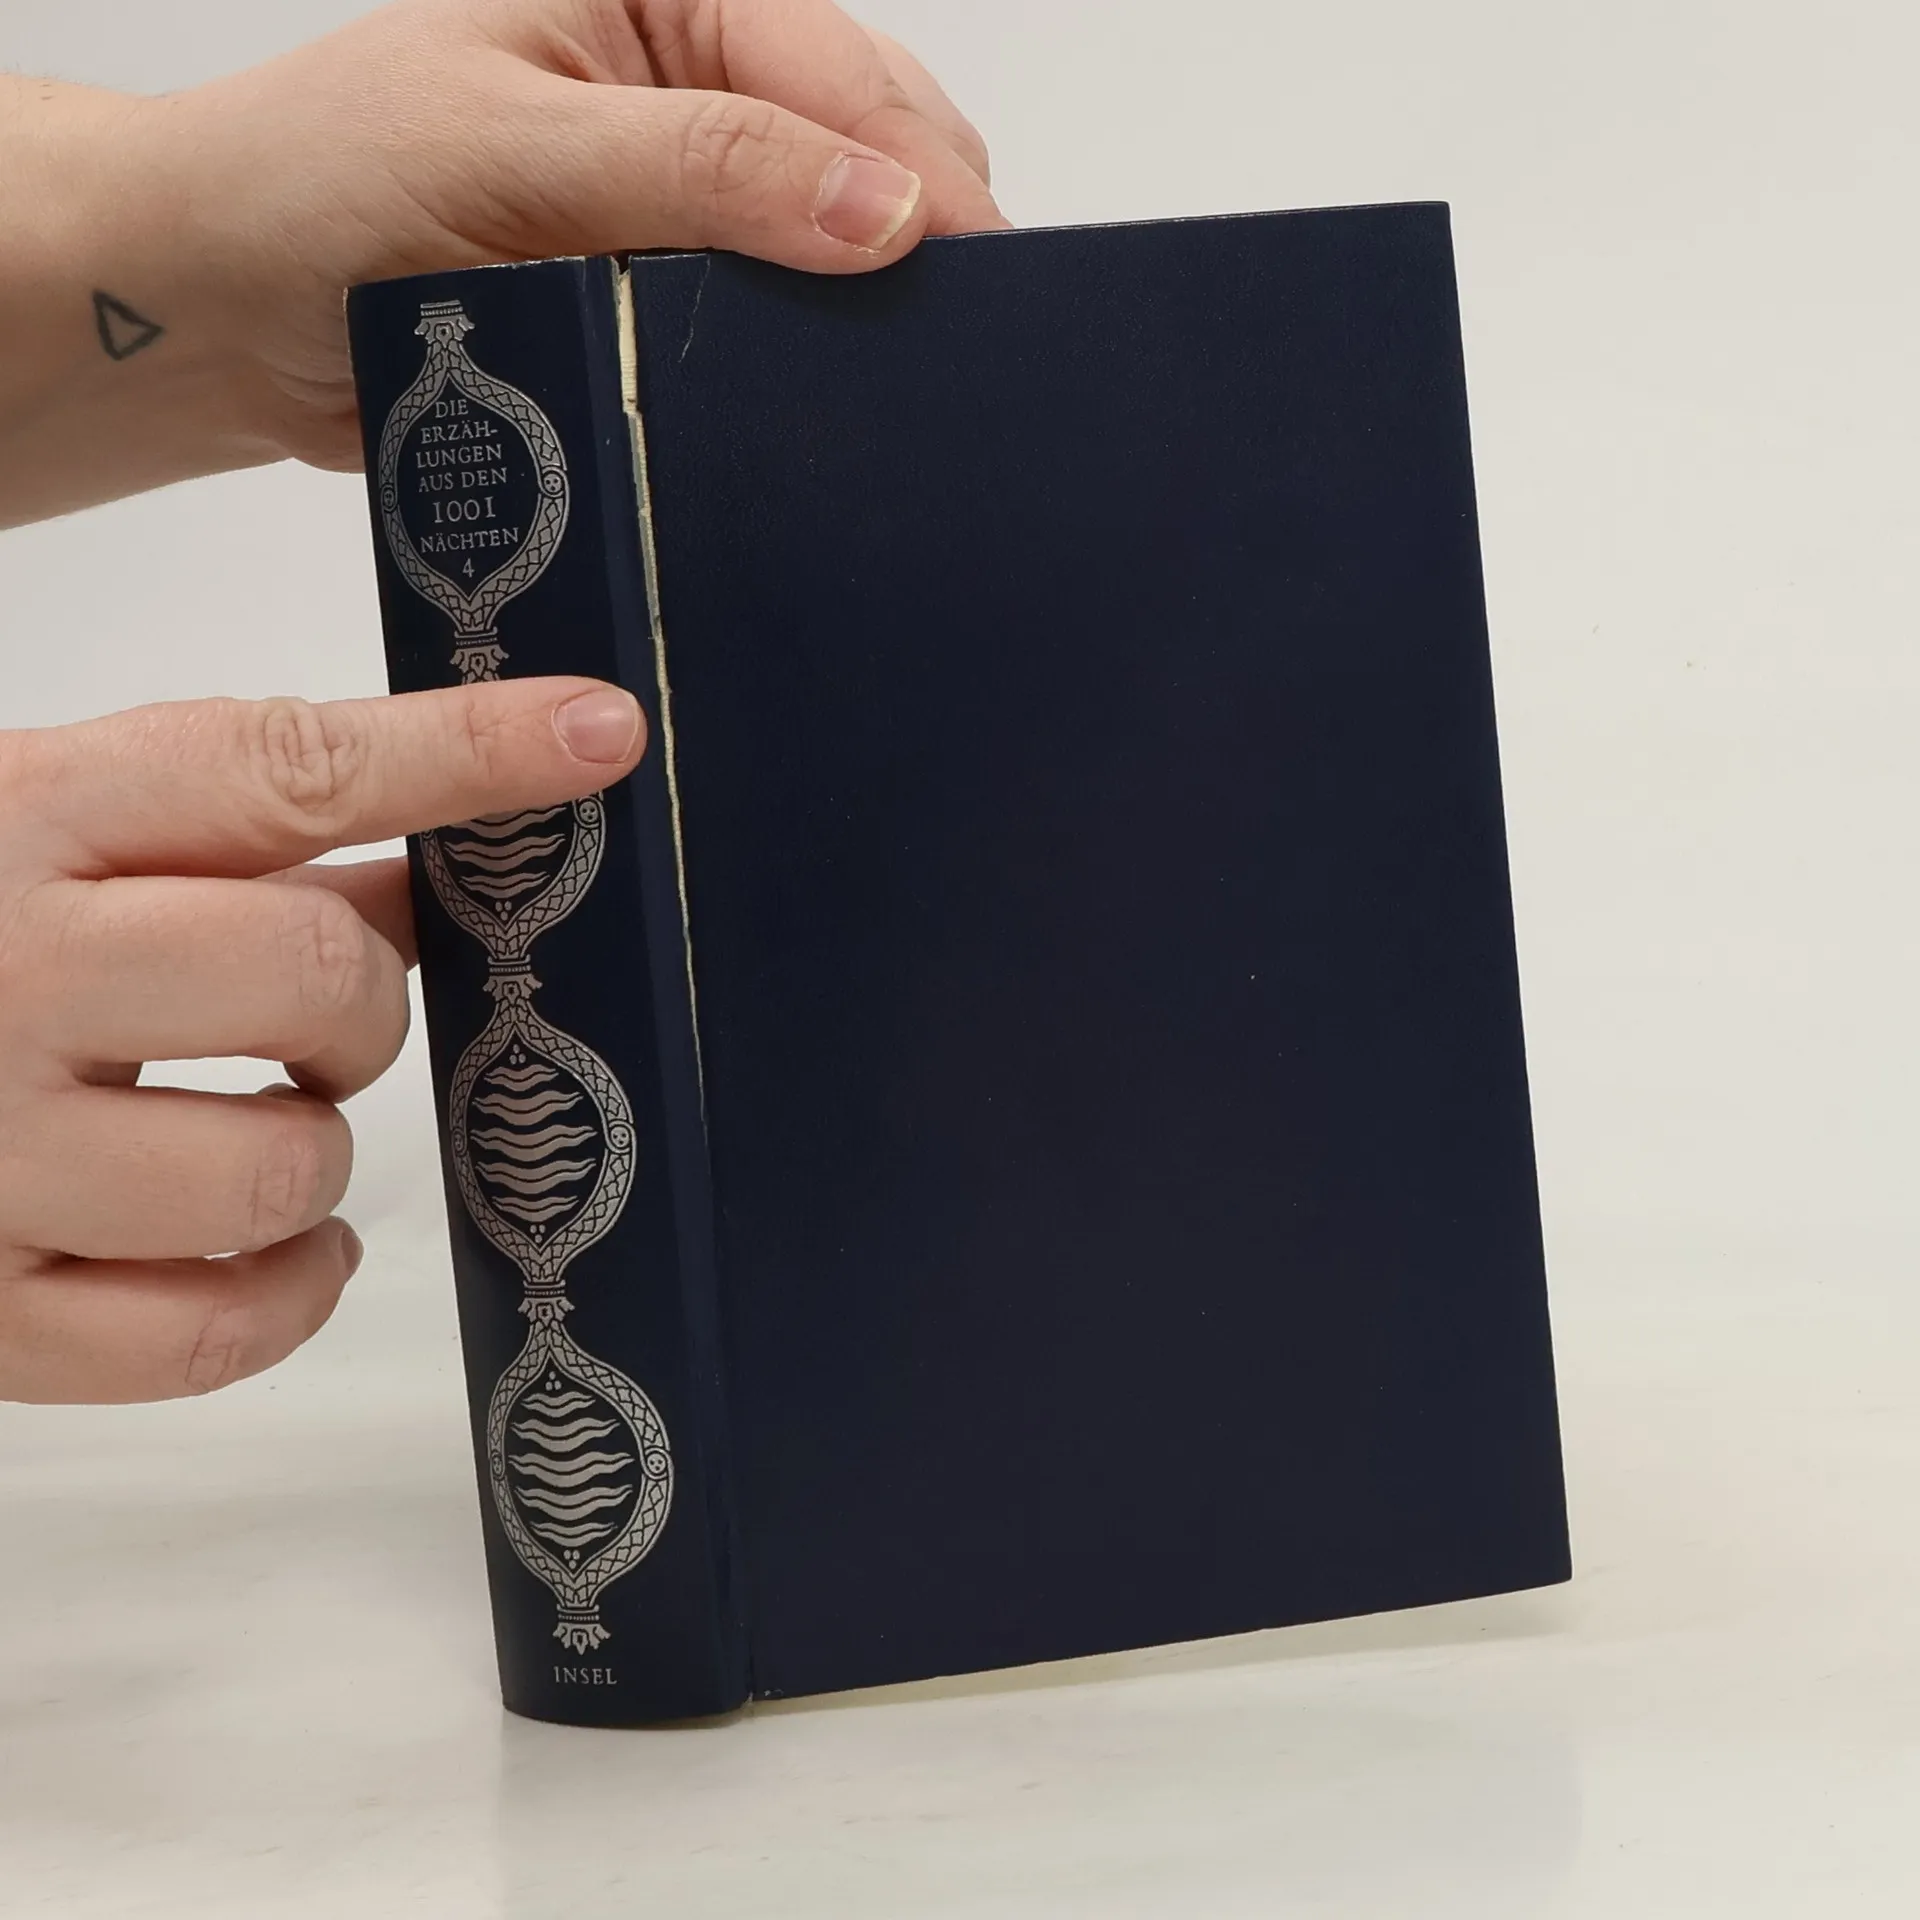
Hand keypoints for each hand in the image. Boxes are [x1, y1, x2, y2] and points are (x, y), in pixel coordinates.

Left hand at [0, 0, 1003, 518]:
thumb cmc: (323, 182)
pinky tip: (835, 413)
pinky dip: (811, 372)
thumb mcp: (516, 150)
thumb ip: (706, 169)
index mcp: (661, 2)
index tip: (983, 279)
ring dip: (872, 313)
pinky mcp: (662, 301)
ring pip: (835, 253)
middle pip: (867, 155)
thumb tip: (886, 212)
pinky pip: (773, 333)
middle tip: (963, 343)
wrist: (224, 307)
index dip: (919, 175)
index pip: (839, 76)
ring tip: (919, 385)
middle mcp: (685, 92)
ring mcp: (681, 204)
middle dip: (918, 236)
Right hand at [0, 677, 645, 1402]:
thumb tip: (441, 866)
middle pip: (317, 977)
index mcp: (13, 823)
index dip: (468, 747)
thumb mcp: (37, 830)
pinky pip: (213, 1332)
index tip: (602, 732)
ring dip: (318, 1146)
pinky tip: (277, 1243)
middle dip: (358, 1001)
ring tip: (253, 1117)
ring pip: (285, 1163)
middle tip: (315, 1011)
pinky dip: (286, 1289)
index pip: (285, 768)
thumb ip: (231, 840)